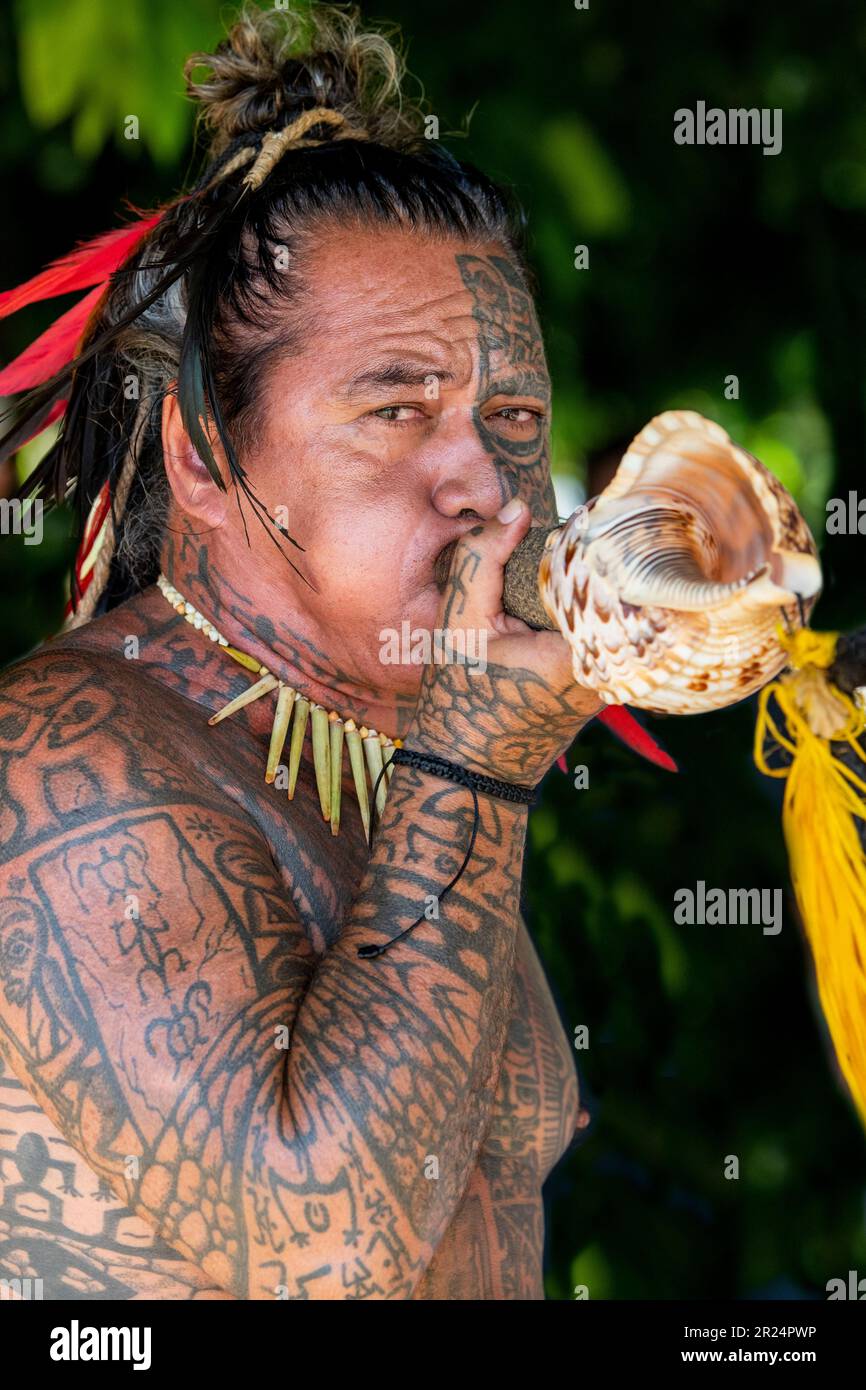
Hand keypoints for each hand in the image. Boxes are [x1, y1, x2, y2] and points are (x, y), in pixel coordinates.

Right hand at [404, 496, 603, 784]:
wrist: (467, 772)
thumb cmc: (459, 700)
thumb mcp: (459, 622)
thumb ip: (482, 558)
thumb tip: (517, 508)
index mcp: (585, 649)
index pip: (604, 569)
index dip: (587, 533)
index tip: (575, 511)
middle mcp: (613, 667)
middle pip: (611, 588)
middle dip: (584, 557)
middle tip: (559, 531)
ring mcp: (613, 681)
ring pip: (606, 610)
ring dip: (581, 584)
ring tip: (550, 563)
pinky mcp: (603, 686)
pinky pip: (598, 631)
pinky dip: (577, 611)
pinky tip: (550, 599)